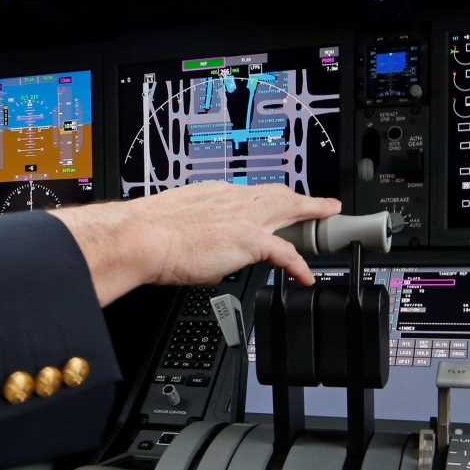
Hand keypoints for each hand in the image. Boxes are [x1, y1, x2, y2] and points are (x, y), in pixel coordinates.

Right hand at [51, 182, 341, 305]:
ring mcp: (243, 217)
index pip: (250, 194)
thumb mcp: (177, 224)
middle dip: (302, 198)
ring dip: (312, 215)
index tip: (276, 200)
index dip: (268, 198)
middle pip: (277, 194)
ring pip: (289, 210)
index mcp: (213, 194)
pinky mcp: (249, 240)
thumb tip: (203, 255)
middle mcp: (232, 199)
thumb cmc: (147, 233)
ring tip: (328, 220)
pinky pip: (285, 253)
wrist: (141, 236)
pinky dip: (298, 265)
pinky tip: (306, 275)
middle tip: (321, 203)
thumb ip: (198, 235)